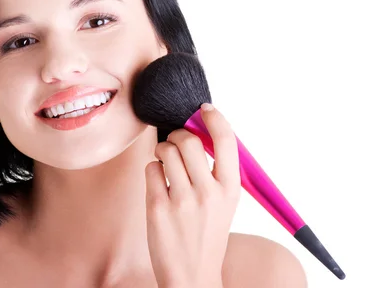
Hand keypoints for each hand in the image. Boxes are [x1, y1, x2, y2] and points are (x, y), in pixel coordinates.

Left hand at [144, 103, 240, 287]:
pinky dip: (152, 172)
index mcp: (231, 188)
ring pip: (165, 150)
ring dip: (162, 153)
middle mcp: (208, 192)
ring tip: (166, 167)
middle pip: (188, 140)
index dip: (214, 118)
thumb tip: (198, 131)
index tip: (203, 109)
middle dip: (177, 136)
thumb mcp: (225, 202)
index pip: (226, 140)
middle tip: (175, 144)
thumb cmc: (208, 232)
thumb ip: (216, 170)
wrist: (193, 275)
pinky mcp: (158, 208)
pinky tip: (159, 186)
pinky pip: (150, 169)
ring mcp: (182, 200)